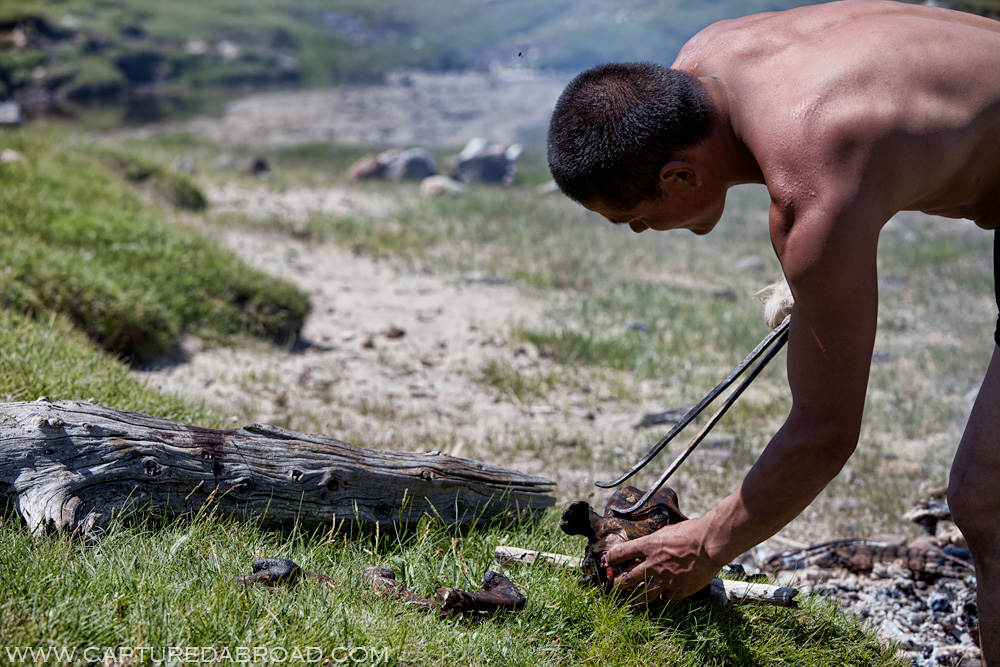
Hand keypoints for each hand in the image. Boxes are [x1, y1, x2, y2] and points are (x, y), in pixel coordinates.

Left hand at [604, 516, 723, 607]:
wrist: (709, 544)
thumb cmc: (691, 532)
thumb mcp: (666, 532)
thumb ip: (655, 542)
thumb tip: (647, 546)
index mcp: (648, 546)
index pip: (621, 553)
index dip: (612, 558)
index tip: (609, 561)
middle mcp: (652, 564)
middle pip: (627, 578)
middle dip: (619, 584)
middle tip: (617, 586)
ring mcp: (664, 579)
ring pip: (643, 595)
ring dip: (636, 600)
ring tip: (634, 603)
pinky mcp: (677, 590)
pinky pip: (664, 601)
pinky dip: (661, 601)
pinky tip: (660, 602)